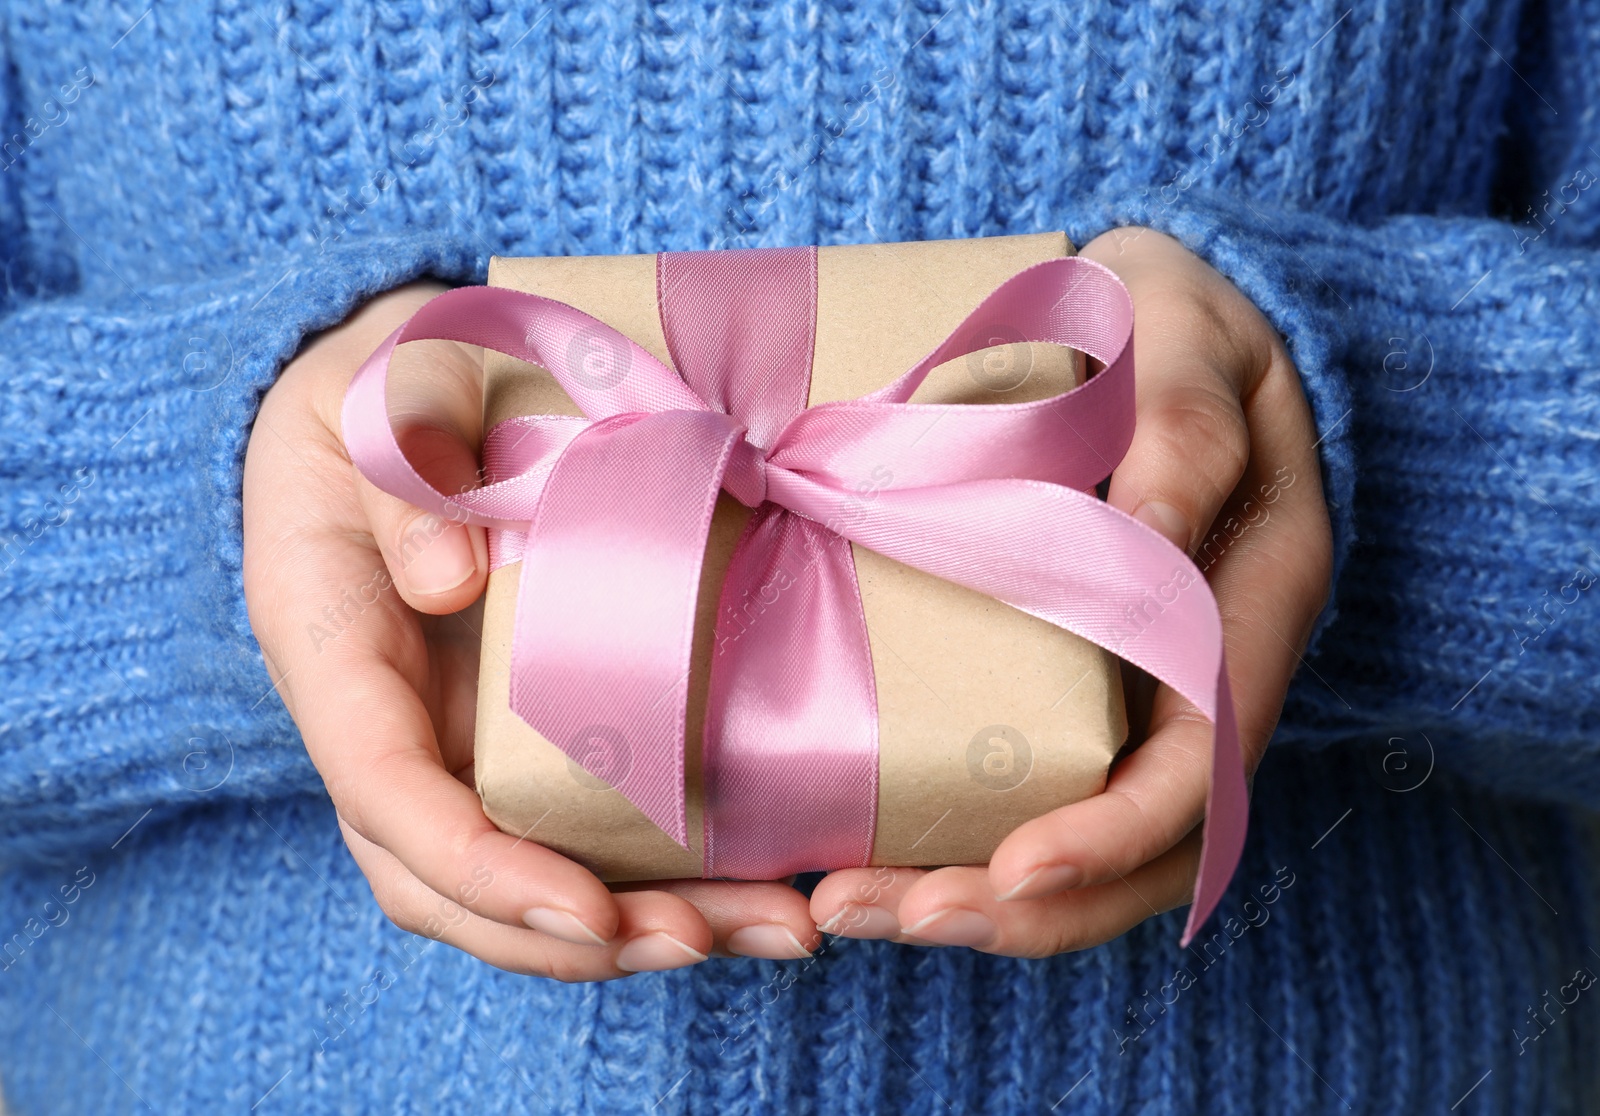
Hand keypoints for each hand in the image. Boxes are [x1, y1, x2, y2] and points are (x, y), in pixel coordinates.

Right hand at [243, 282, 819, 980]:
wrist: (399, 391)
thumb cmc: (388, 379)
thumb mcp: (387, 382)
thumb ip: (406, 463)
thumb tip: (448, 586)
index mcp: (334, 647)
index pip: (387, 795)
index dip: (481, 869)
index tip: (591, 909)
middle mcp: (391, 720)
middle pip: (453, 883)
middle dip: (573, 936)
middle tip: (712, 939)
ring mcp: (457, 734)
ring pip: (519, 876)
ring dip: (635, 927)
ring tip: (767, 930)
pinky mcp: (523, 726)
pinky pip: (575, 824)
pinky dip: (656, 870)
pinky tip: (758, 878)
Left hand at [810, 228, 1333, 955]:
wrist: (1151, 319)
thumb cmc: (1172, 319)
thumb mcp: (1188, 336)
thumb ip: (1184, 424)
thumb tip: (1153, 535)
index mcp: (1252, 602)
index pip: (1202, 764)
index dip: (1117, 836)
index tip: (1012, 872)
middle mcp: (1207, 672)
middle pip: (1141, 846)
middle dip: (1020, 906)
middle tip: (875, 914)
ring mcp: (1143, 689)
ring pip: (1087, 844)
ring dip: (976, 898)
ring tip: (845, 907)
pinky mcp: (1077, 682)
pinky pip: (1037, 786)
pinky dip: (957, 836)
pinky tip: (863, 847)